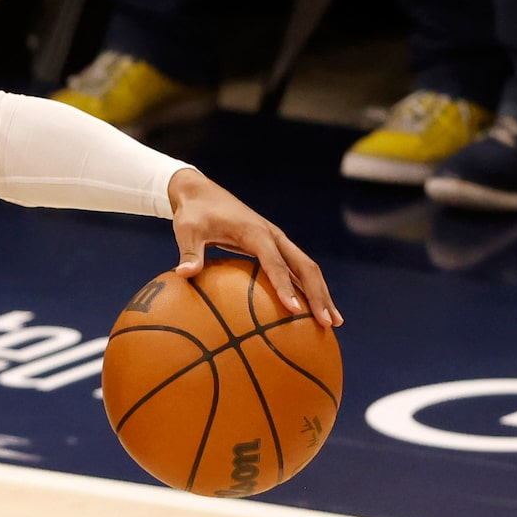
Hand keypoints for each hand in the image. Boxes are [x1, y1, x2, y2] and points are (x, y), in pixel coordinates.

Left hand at [167, 167, 341, 325]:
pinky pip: (296, 271)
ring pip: (307, 269)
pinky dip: (308, 290)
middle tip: (329, 323)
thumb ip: (189, 252)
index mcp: (256, 233)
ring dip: (322, 294)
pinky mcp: (274, 247)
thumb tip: (183, 274)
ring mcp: (277, 242)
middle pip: (306, 267)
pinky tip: (310, 313)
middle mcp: (274, 236)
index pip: (276, 263)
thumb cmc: (192, 214)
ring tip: (333, 322)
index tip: (294, 311)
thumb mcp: (186, 231)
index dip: (285, 287)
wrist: (200, 193)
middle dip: (319, 295)